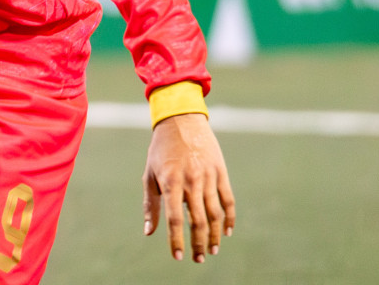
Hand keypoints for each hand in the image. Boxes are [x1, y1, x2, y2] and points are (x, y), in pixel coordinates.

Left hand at [143, 112, 234, 263]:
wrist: (181, 120)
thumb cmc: (160, 150)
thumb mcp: (149, 174)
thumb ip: (151, 204)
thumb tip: (149, 232)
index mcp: (170, 182)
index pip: (174, 218)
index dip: (177, 240)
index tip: (179, 256)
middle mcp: (191, 181)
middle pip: (198, 220)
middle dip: (198, 243)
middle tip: (198, 259)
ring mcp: (208, 176)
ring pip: (215, 214)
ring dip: (214, 235)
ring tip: (212, 250)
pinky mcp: (220, 172)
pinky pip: (228, 200)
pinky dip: (229, 218)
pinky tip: (227, 232)